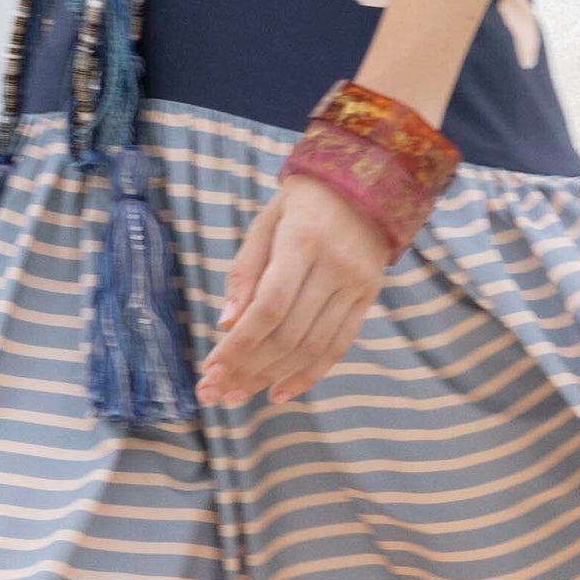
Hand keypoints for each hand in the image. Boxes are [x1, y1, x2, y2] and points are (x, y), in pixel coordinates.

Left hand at [195, 172, 390, 408]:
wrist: (366, 184)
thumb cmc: (302, 202)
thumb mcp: (266, 223)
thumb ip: (245, 272)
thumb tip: (225, 323)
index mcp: (303, 240)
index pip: (269, 306)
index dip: (240, 343)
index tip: (212, 368)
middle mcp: (335, 265)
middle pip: (289, 332)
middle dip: (249, 367)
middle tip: (218, 390)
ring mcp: (356, 284)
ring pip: (313, 346)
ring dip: (273, 376)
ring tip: (241, 394)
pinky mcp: (368, 297)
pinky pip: (340, 345)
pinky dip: (310, 374)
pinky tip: (281, 391)